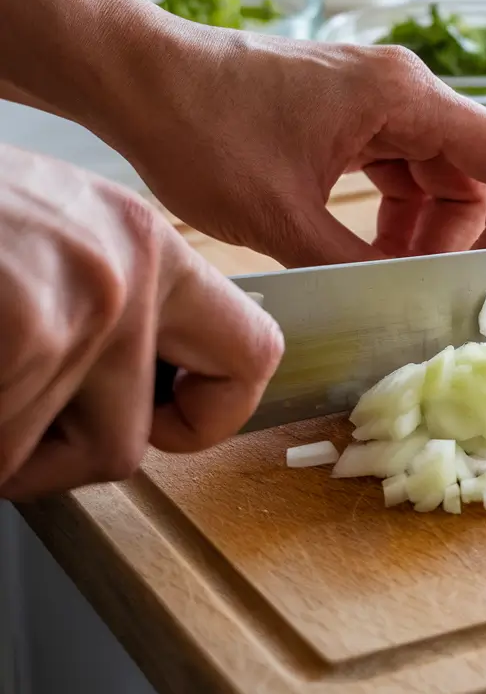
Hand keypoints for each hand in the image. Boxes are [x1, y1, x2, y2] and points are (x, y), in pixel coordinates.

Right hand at [0, 146, 282, 500]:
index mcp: (148, 243)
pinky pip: (1, 453)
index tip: (166, 423)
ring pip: (46, 460)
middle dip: (59, 459)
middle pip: (130, 444)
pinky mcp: (28, 329)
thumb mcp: (55, 234)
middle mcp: (131, 271)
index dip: (210, 413)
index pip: (254, 353)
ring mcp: (82, 304)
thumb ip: (112, 301)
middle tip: (15, 421)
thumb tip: (149, 391)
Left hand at [108, 32, 485, 268]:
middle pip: (477, 175)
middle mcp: (404, 90)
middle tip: (419, 288)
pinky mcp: (350, 115)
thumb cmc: (199, 129)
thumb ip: (355, 266)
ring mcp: (378, 101)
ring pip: (439, 178)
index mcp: (405, 97)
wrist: (136, 77)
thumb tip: (402, 312)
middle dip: (459, 239)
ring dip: (423, 232)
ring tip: (382, 274)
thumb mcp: (280, 219)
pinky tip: (362, 250)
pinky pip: (400, 172)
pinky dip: (394, 215)